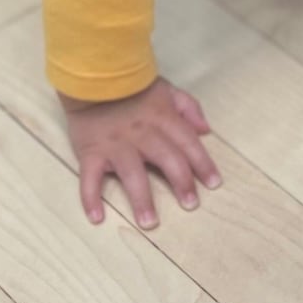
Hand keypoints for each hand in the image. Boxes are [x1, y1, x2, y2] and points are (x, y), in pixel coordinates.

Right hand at [60, 78, 222, 227]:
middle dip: (181, 183)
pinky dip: (90, 198)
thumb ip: (188, 107)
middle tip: (191, 205)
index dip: (203, 163)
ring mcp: (115, 144)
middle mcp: (142, 133)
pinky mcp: (90, 153)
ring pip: (131, 173)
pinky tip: (97, 218)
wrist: (92, 79)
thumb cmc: (133, 88)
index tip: (213, 184)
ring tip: (149, 222)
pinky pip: (89, 178)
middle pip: (166, 159)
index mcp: (162, 118)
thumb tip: (206, 130)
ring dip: (141, 199)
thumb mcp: (166, 89)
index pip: (188, 143)